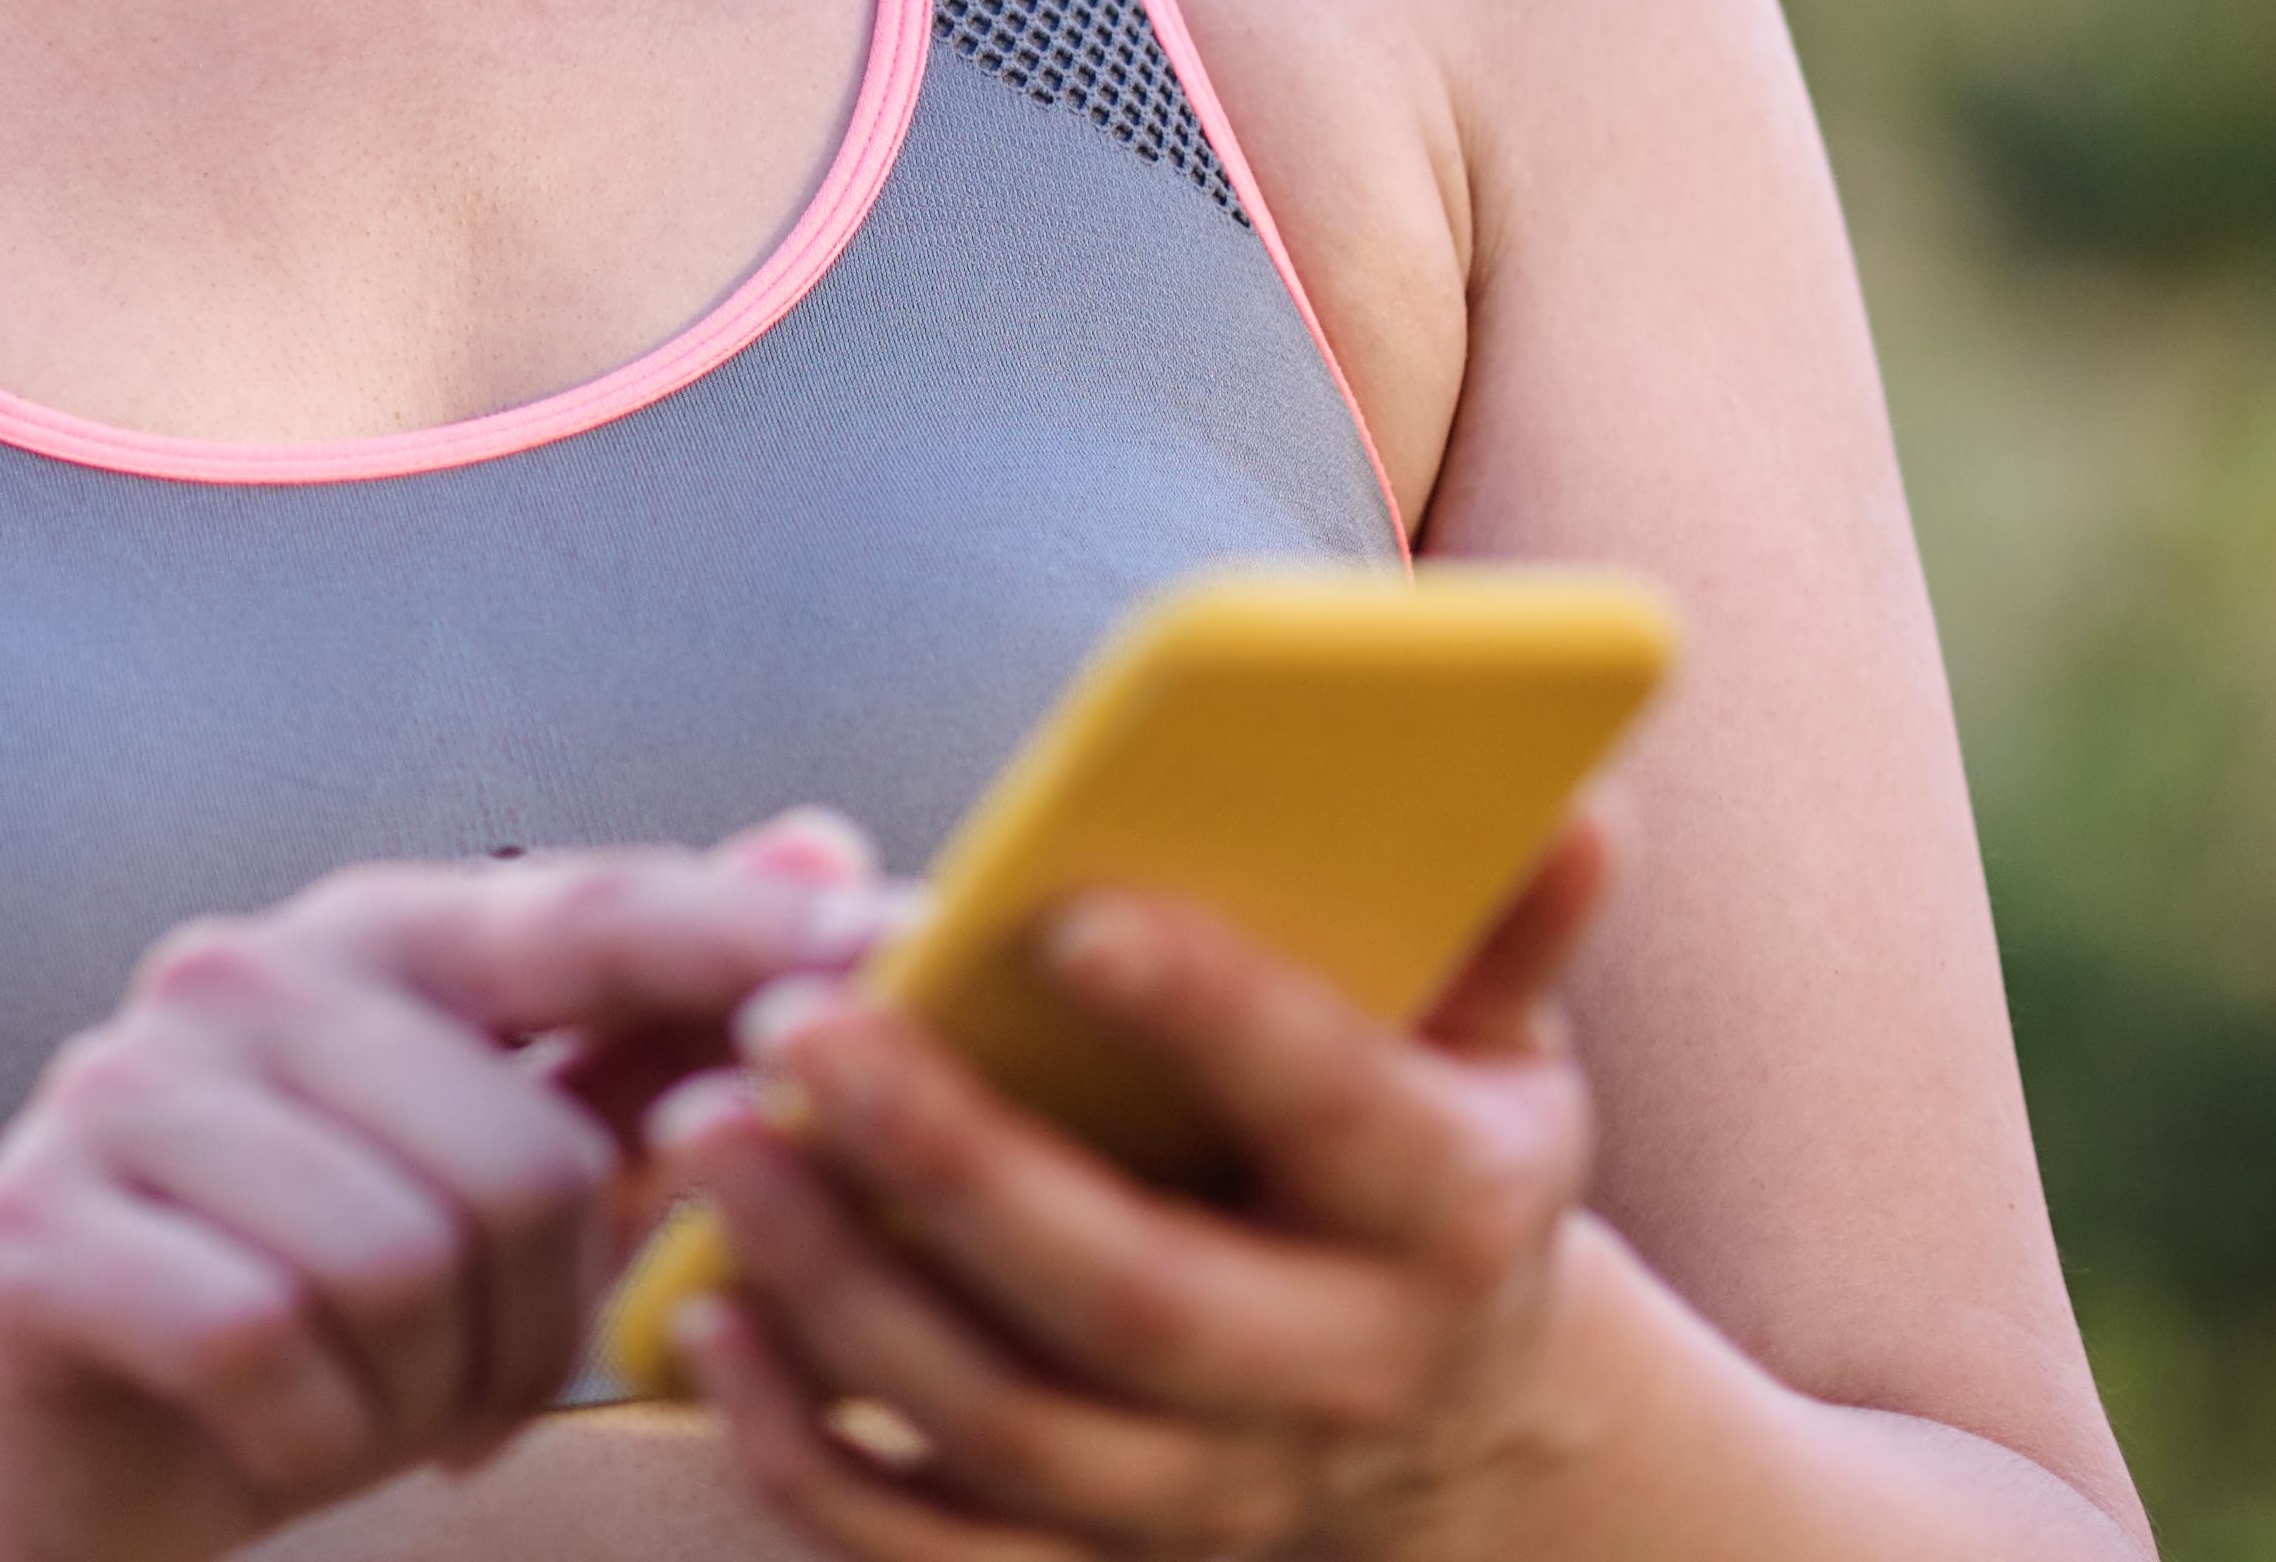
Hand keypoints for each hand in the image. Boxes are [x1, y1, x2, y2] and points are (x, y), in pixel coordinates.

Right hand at [0, 826, 889, 1561]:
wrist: (67, 1463)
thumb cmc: (314, 1309)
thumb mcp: (492, 1179)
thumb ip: (641, 1025)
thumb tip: (823, 846)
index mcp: (365, 937)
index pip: (585, 916)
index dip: (739, 938)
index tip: (897, 945)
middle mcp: (235, 973)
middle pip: (525, 1156)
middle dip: (540, 1321)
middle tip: (481, 1381)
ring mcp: (118, 1090)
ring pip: (401, 1261)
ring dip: (423, 1391)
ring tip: (377, 1401)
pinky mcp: (36, 1227)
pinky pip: (268, 1348)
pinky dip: (310, 1437)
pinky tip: (281, 1431)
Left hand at [657, 820, 1615, 1561]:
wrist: (1450, 1413)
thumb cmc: (1427, 1147)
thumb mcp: (1493, 1035)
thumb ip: (1502, 915)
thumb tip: (1570, 790)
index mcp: (1448, 1211)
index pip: (1337, 1111)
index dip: (1217, 1015)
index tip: (1067, 911)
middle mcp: (1334, 1378)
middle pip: (1132, 1297)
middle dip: (954, 1161)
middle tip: (797, 1022)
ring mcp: (1211, 1495)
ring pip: (1006, 1427)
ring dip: (839, 1287)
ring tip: (705, 1130)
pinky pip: (933, 1551)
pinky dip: (804, 1454)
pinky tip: (705, 1315)